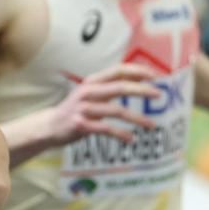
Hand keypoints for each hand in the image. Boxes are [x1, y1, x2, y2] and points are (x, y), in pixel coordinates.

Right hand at [42, 63, 163, 147]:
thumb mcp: (90, 94)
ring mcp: (83, 109)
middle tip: (159, 95)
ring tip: (152, 126)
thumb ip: (110, 88)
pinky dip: (121, 134)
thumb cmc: (75, 110)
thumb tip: (138, 81)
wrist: (49, 127)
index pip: (117, 71)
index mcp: (91, 82)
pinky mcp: (81, 125)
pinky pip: (106, 129)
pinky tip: (131, 139)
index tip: (154, 76)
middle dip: (142, 90)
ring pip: (116, 111)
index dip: (136, 71)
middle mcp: (87, 92)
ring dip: (137, 118)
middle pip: (120, 87)